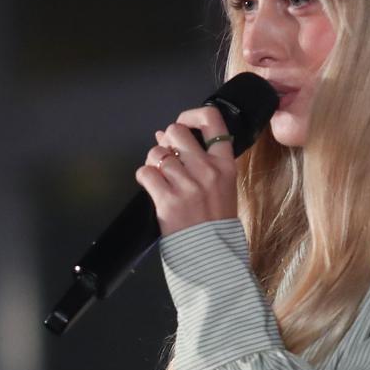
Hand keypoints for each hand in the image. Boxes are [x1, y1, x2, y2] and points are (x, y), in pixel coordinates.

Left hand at [133, 106, 237, 235]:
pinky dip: (144, 177)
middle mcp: (207, 170)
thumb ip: (200, 160)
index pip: (212, 120)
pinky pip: (145, 173)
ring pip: (156, 153)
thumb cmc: (216, 222)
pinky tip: (152, 186)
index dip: (192, 115)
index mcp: (225, 164)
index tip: (184, 123)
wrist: (214, 255)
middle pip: (176, 131)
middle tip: (168, 156)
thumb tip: (164, 135)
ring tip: (161, 178)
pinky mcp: (168, 200)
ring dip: (153, 163)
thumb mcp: (222, 187)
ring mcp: (187, 185)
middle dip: (166, 141)